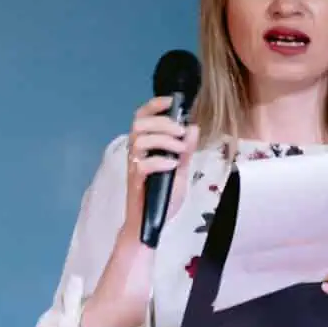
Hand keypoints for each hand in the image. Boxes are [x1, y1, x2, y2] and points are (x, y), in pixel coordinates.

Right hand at [122, 95, 199, 243]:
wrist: (150, 225)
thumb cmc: (163, 198)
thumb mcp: (181, 170)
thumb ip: (185, 150)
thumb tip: (193, 127)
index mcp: (146, 147)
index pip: (143, 118)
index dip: (154, 105)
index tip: (171, 101)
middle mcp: (136, 154)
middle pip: (139, 125)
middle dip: (162, 123)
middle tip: (180, 132)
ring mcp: (134, 167)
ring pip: (139, 141)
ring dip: (163, 140)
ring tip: (179, 149)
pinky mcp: (135, 182)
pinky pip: (143, 164)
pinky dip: (161, 161)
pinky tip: (173, 166)